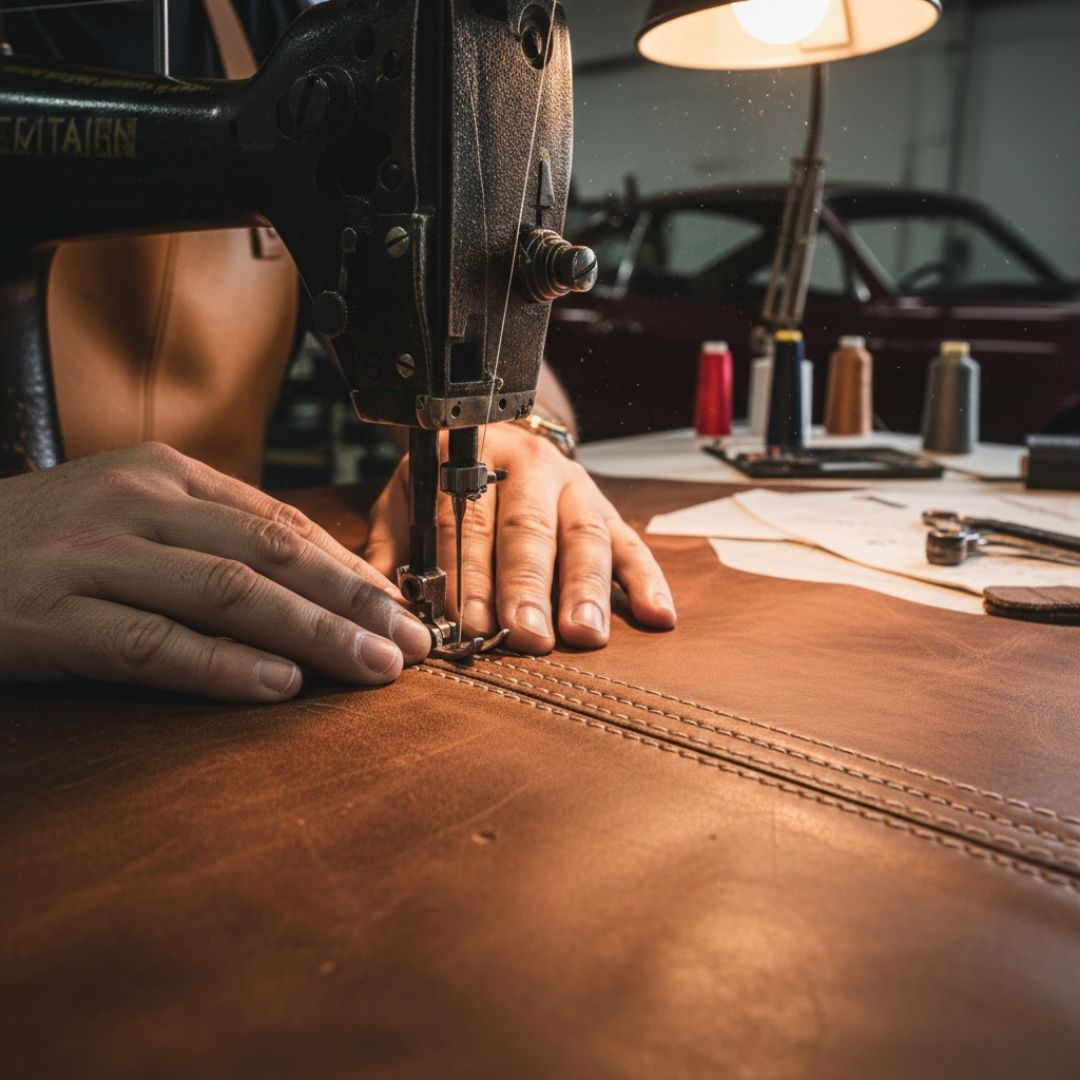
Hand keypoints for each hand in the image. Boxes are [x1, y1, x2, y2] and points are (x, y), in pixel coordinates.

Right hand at [0, 443, 429, 701]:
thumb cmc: (39, 544)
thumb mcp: (130, 517)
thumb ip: (211, 539)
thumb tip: (312, 581)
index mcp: (164, 475)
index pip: (281, 523)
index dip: (349, 570)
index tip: (400, 610)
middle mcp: (135, 503)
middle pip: (270, 554)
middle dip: (351, 603)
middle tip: (409, 644)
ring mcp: (90, 556)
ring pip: (227, 593)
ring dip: (311, 633)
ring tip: (370, 668)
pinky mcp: (47, 618)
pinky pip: (151, 644)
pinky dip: (221, 666)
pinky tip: (277, 685)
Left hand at [364, 424, 675, 653]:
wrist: (501, 438)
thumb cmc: (450, 483)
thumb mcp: (409, 499)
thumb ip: (393, 547)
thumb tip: (384, 607)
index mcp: (472, 460)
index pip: (469, 522)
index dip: (470, 573)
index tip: (470, 622)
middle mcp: (530, 469)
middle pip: (529, 531)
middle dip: (528, 587)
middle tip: (528, 634)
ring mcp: (576, 488)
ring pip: (584, 539)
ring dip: (586, 590)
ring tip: (585, 634)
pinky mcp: (609, 512)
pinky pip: (632, 545)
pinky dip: (648, 581)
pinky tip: (658, 616)